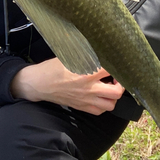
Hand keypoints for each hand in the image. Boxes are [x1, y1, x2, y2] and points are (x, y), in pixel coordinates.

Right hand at [10, 58, 124, 115]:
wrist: (40, 83)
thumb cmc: (53, 68)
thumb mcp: (68, 56)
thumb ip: (85, 55)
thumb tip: (97, 48)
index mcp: (86, 73)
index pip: (110, 71)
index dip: (116, 66)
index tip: (115, 63)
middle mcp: (89, 89)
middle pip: (116, 92)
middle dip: (120, 84)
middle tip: (116, 77)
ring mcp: (86, 100)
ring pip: (111, 104)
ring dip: (113, 96)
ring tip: (109, 87)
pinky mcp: (82, 107)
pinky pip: (100, 111)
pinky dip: (104, 105)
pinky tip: (100, 97)